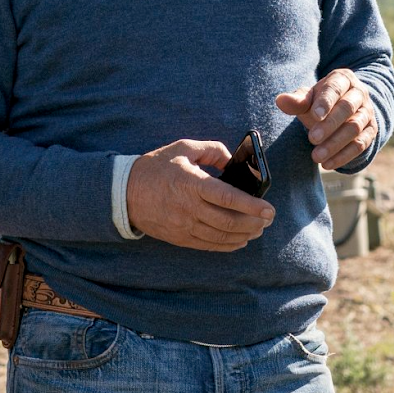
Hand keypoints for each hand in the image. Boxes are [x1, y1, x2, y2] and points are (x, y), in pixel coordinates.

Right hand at [127, 139, 274, 251]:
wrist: (124, 192)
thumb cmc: (156, 166)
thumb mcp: (183, 147)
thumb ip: (213, 150)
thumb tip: (233, 161)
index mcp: (191, 183)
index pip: (228, 198)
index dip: (251, 205)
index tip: (268, 209)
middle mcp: (188, 207)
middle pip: (228, 221)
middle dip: (253, 223)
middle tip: (268, 219)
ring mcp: (183, 226)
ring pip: (221, 236)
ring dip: (244, 235)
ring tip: (258, 230)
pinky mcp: (179, 237)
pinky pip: (208, 245)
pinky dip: (227, 245)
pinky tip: (240, 240)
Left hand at [276, 69, 376, 169]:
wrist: (344, 110)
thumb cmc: (322, 102)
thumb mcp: (308, 98)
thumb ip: (296, 101)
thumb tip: (280, 100)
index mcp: (342, 79)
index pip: (335, 88)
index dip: (325, 102)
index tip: (314, 116)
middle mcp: (359, 93)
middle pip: (347, 108)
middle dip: (330, 125)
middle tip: (312, 139)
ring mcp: (367, 112)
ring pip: (355, 128)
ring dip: (335, 143)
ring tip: (316, 156)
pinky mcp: (371, 131)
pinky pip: (361, 144)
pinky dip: (344, 156)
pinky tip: (328, 164)